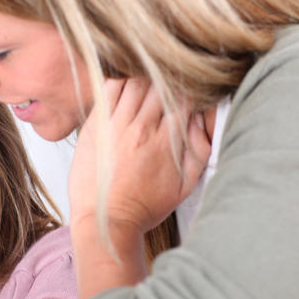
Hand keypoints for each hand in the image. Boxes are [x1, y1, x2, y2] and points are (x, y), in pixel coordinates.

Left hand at [69, 77, 210, 234]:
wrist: (105, 220)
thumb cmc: (145, 206)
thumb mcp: (185, 185)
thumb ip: (200, 149)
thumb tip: (202, 118)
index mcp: (166, 142)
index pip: (184, 98)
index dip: (190, 90)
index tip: (189, 94)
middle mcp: (142, 129)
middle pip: (161, 84)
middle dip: (169, 81)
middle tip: (169, 87)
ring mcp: (116, 125)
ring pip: (136, 81)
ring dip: (146, 78)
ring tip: (149, 87)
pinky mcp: (96, 125)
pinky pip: (109, 89)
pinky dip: (121, 82)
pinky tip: (127, 90)